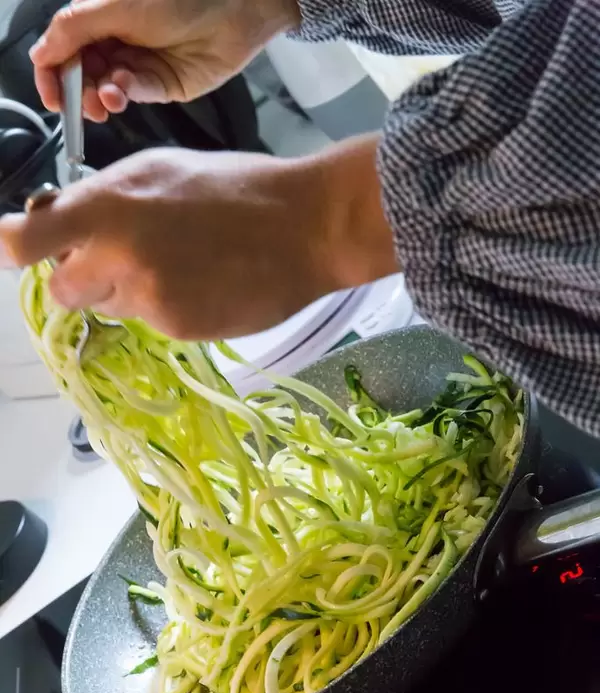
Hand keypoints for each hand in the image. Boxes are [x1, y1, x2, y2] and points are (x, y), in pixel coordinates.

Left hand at [0, 141, 395, 339]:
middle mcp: (118, 254)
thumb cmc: (235, 188)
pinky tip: (205, 284)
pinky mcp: (177, 327)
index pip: (25, 242)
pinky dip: (170, 309)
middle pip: (63, 290)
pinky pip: (153, 324)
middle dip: (83, 281)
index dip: (14, 250)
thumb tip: (53, 220)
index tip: (16, 252)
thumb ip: (101, 198)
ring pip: (111, 308)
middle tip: (120, 262)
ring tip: (181, 265)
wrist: (305, 227)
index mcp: (108, 205)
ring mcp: (148, 296)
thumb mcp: (158, 169)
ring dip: (130, 293)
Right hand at [31, 0, 300, 122]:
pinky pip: (134, 94)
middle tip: (78, 104)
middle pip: (83, 74)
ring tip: (105, 99)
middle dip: (77, 91)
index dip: (52, 73)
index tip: (51, 95)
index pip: (63, 48)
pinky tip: (122, 91)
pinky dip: (124, 95)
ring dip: (100, 97)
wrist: (234, 11)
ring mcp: (138, 64)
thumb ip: (75, 30)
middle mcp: (116, 40)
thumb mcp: (117, 6)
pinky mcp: (160, 85)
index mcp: (99, 16)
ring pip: (106, 90)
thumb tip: (41, 53)